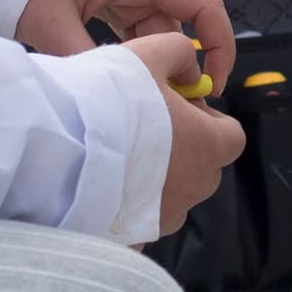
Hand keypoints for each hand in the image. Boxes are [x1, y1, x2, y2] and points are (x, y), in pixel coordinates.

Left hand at [16, 0, 237, 84]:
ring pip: (155, 31)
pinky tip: (117, 76)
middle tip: (165, 104)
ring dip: (150, 61)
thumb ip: (87, 62)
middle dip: (179, 65)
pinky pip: (132, 28)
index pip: (204, 6)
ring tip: (134, 93)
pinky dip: (131, 53)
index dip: (220, 46)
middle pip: (179, 25)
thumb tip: (113, 100)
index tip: (212, 84)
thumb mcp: (51, 24)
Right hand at [121, 32, 245, 234]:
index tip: (178, 109)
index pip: (231, 136)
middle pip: (202, 167)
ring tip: (118, 155)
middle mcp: (195, 187)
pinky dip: (128, 206)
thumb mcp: (149, 53)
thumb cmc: (109, 101)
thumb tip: (188, 69)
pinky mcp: (136, 238)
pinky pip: (140, 221)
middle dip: (182, 149)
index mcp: (208, 146)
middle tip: (144, 128)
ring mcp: (166, 217)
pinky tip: (102, 185)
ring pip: (172, 196)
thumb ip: (178, 55)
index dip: (208, 120)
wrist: (60, 151)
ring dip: (156, 179)